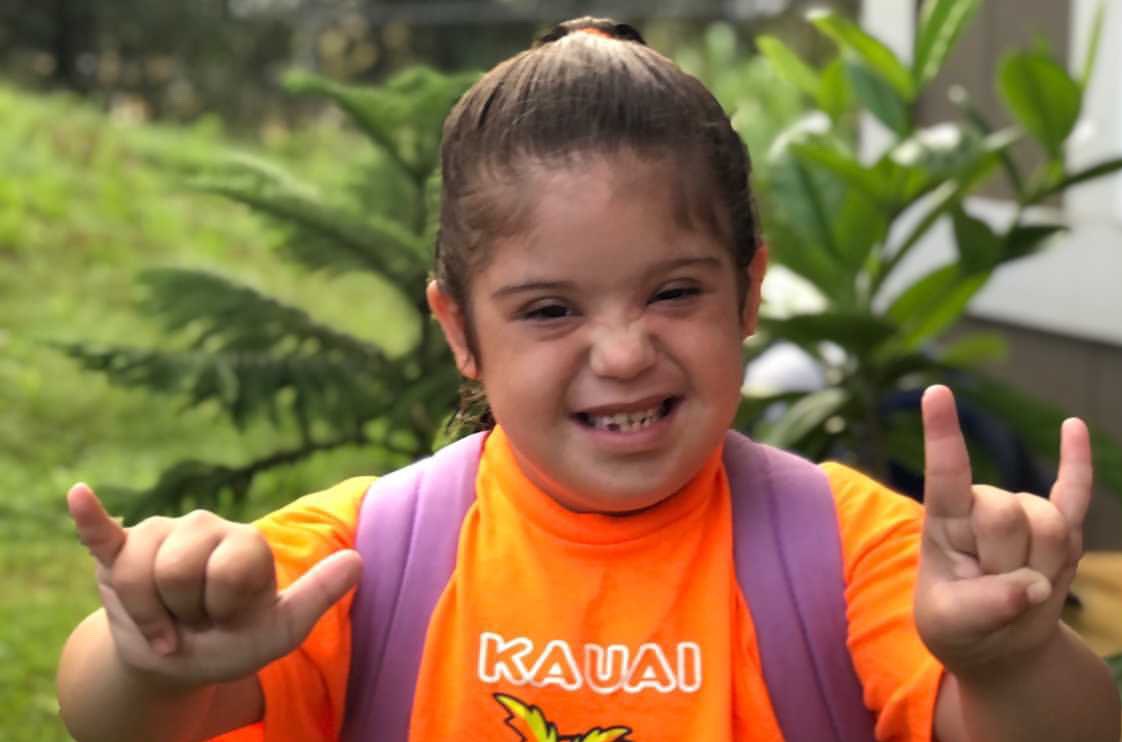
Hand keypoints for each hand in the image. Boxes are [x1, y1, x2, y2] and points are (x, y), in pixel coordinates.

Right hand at [67, 483, 362, 686]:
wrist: (181, 662)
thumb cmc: (235, 640)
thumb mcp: (282, 628)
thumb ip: (318, 595)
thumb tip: (360, 561)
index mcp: (244, 542)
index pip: (228, 570)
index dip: (225, 607)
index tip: (230, 616)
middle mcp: (204, 526)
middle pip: (180, 572)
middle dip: (184, 613)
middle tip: (194, 620)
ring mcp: (159, 535)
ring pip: (138, 574)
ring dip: (149, 615)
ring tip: (167, 620)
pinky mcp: (118, 552)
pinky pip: (101, 533)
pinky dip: (89, 516)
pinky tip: (80, 494)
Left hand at [913, 385, 1089, 675]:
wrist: (996, 644)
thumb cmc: (959, 625)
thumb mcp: (953, 625)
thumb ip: (984, 607)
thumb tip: (1033, 587)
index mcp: (944, 522)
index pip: (945, 475)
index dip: (943, 435)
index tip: (935, 391)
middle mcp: (983, 506)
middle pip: (1009, 513)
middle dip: (1009, 562)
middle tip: (993, 590)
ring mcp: (1023, 513)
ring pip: (1051, 526)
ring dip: (1043, 568)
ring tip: (1017, 586)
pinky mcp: (1061, 526)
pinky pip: (1075, 490)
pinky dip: (1077, 461)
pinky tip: (1073, 426)